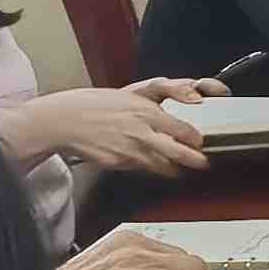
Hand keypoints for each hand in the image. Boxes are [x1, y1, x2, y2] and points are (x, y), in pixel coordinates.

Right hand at [11, 82, 212, 176]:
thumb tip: (167, 121)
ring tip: (181, 171)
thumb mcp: (127, 98)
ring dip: (174, 169)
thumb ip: (150, 111)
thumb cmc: (93, 105)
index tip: (201, 143)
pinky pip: (141, 168)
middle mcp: (141, 132)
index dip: (195, 140)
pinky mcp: (119, 163)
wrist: (64, 120)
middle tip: (204, 164)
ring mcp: (130, 150)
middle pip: (178, 152)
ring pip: (161, 165)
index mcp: (145, 111)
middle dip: (195, 161)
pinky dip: (150, 169)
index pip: (181, 129)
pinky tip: (154, 167)